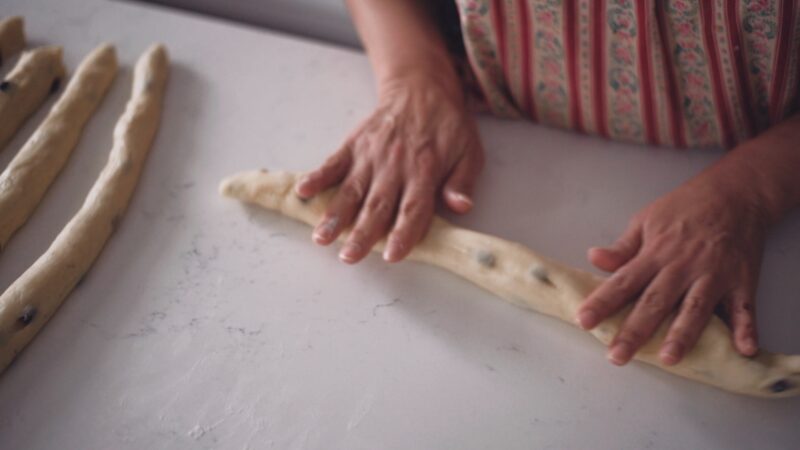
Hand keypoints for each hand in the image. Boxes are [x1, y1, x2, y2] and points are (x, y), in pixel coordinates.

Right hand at [295, 72, 483, 263]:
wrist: (421, 88)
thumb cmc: (448, 126)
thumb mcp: (470, 152)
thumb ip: (463, 182)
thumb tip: (461, 206)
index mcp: (425, 170)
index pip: (414, 208)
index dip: (403, 233)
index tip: (391, 255)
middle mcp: (395, 165)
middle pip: (377, 205)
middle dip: (361, 233)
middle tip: (349, 257)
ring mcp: (371, 155)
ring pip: (351, 190)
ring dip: (335, 215)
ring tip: (321, 237)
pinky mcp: (353, 145)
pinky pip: (333, 163)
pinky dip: (317, 177)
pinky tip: (303, 192)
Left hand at [576, 176, 767, 365]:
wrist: (735, 193)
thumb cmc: (685, 207)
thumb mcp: (647, 219)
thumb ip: (623, 247)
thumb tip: (594, 258)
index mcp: (655, 253)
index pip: (623, 282)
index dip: (602, 302)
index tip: (583, 321)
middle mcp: (682, 267)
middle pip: (655, 303)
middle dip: (635, 331)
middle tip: (617, 357)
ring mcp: (713, 275)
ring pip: (695, 308)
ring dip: (683, 334)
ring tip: (668, 358)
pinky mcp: (742, 281)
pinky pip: (745, 308)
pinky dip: (747, 328)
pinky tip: (744, 349)